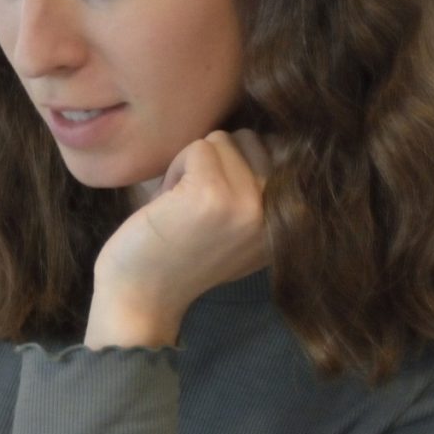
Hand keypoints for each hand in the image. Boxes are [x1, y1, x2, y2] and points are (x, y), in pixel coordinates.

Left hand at [87, 129, 273, 349]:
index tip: (215, 213)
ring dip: (192, 168)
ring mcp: (248, 204)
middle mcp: (281, 214)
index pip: (274, 151)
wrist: (141, 297)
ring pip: (221, 140)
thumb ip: (260, 191)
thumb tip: (269, 137)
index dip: (234, 170)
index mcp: (292, 222)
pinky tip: (170, 208)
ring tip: (182, 210)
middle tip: (195, 210)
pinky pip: (197, 147)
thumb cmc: (179, 255)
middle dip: (216, 165)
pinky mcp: (213, 194)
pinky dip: (175, 170)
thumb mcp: (239, 228)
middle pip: (249, 141)